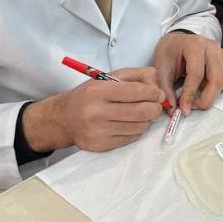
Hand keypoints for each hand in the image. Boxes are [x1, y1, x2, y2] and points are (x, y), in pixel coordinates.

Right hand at [22, 68, 164, 151]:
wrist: (64, 118)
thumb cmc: (90, 95)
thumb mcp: (109, 77)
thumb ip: (137, 75)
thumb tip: (158, 85)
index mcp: (97, 91)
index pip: (136, 91)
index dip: (153, 93)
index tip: (158, 94)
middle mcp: (95, 112)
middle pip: (141, 112)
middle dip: (155, 108)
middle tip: (155, 105)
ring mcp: (97, 131)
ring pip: (139, 127)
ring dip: (146, 120)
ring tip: (139, 114)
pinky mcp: (99, 146)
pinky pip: (131, 139)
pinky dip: (136, 131)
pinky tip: (129, 124)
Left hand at [153, 32, 222, 114]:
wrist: (178, 41)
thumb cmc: (170, 52)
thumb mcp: (161, 67)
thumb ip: (165, 88)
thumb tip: (172, 109)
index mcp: (195, 45)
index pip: (197, 74)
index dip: (190, 94)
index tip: (183, 108)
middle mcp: (212, 47)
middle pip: (218, 78)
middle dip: (206, 99)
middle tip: (193, 106)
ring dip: (215, 93)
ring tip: (199, 92)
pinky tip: (210, 86)